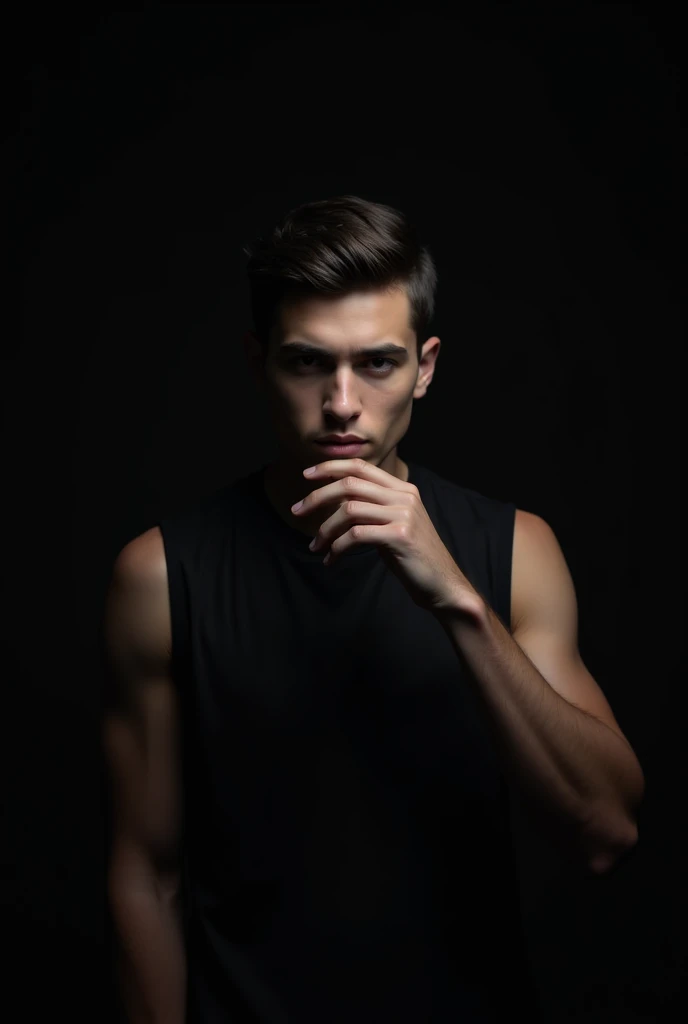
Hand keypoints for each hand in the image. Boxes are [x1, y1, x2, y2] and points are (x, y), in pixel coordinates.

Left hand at [291, 458, 482, 614]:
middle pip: (350, 484)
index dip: (330, 467)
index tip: (306, 476)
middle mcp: (404, 496)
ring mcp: (404, 515)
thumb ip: (371, 509)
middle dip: (317, 497)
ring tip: (315, 547)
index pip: (360, 466)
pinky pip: (355, 535)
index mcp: (403, 489)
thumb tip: (335, 502)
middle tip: (297, 511)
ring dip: (325, 530)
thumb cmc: (413, 558)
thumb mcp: (393, 525)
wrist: (443, 586)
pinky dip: (337, 548)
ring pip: (349, 510)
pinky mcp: (400, 536)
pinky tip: (331, 561)